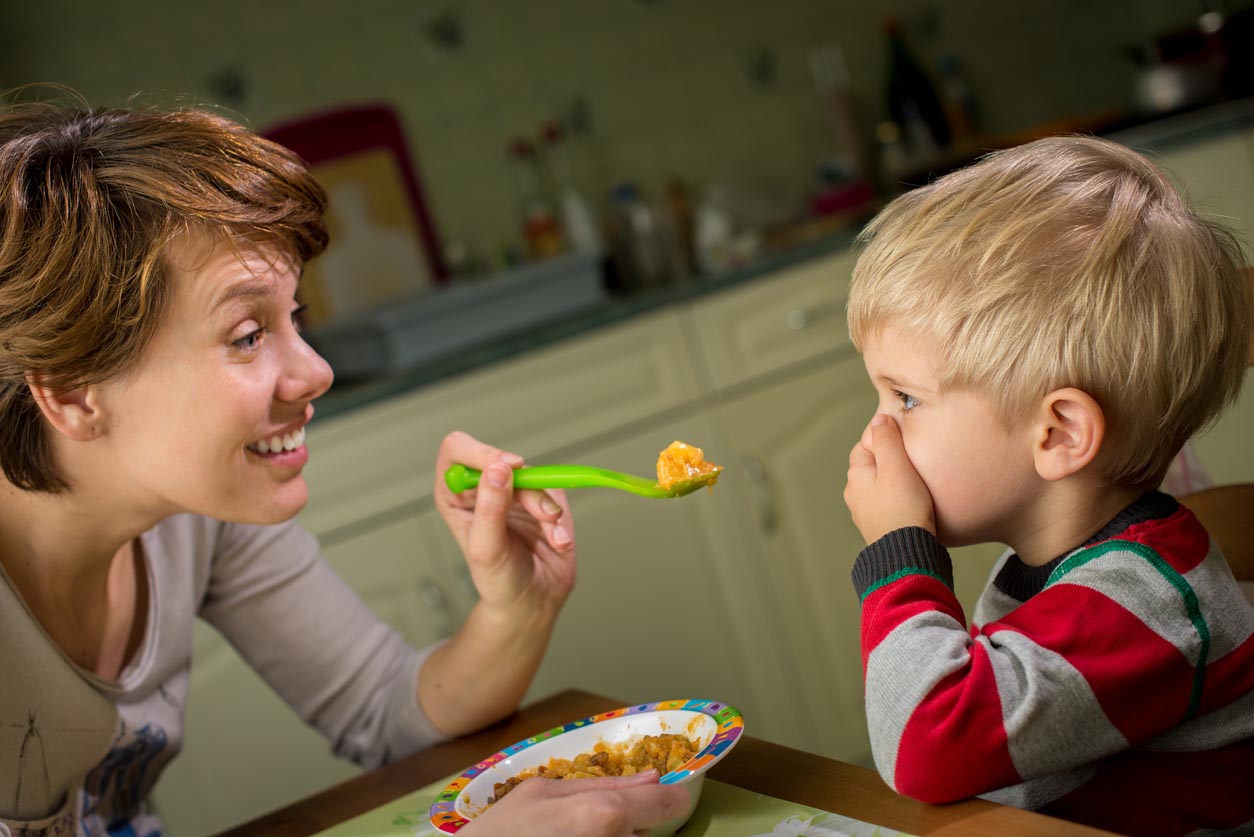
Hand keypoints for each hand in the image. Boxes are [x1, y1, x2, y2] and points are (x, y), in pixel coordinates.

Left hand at [434, 431, 575, 621]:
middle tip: (543, 513)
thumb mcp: (487, 549)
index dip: (481, 453)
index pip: (458, 450)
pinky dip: (561, 519)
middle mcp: (483, 488)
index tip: (505, 468)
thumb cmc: (499, 580)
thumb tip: (498, 469)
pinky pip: (556, 492)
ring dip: (548, 507)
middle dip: (527, 488)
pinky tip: (558, 542)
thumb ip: (490, 508)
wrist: (534, 601)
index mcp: (456, 495)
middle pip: (502, 459)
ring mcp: (515, 491)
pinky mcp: (543, 498)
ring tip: (553, 537)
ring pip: (535, 476)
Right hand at [459, 770, 689, 836]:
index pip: (668, 803)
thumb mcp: (544, 790)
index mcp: (604, 813)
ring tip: (572, 836)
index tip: (662, 796)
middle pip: (646, 829)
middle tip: (585, 822)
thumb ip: (602, 783)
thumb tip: (652, 777)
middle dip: (627, 822)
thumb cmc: (504, 831)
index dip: (667, 796)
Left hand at [844, 414, 935, 543]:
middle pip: (873, 465)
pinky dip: (898, 499)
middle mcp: (855, 493)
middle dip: (891, 460)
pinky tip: (912, 503)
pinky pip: (887, 503)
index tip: (905, 440)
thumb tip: (878, 419)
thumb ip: (887, 441)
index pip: (866, 444)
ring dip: (895, 481)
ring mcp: (865, 511)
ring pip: (880, 485)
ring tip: (916, 483)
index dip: (886, 438)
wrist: (908, 554)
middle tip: (913, 462)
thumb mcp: (897, 467)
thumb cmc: (904, 509)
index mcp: (856, 475)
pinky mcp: (878, 525)